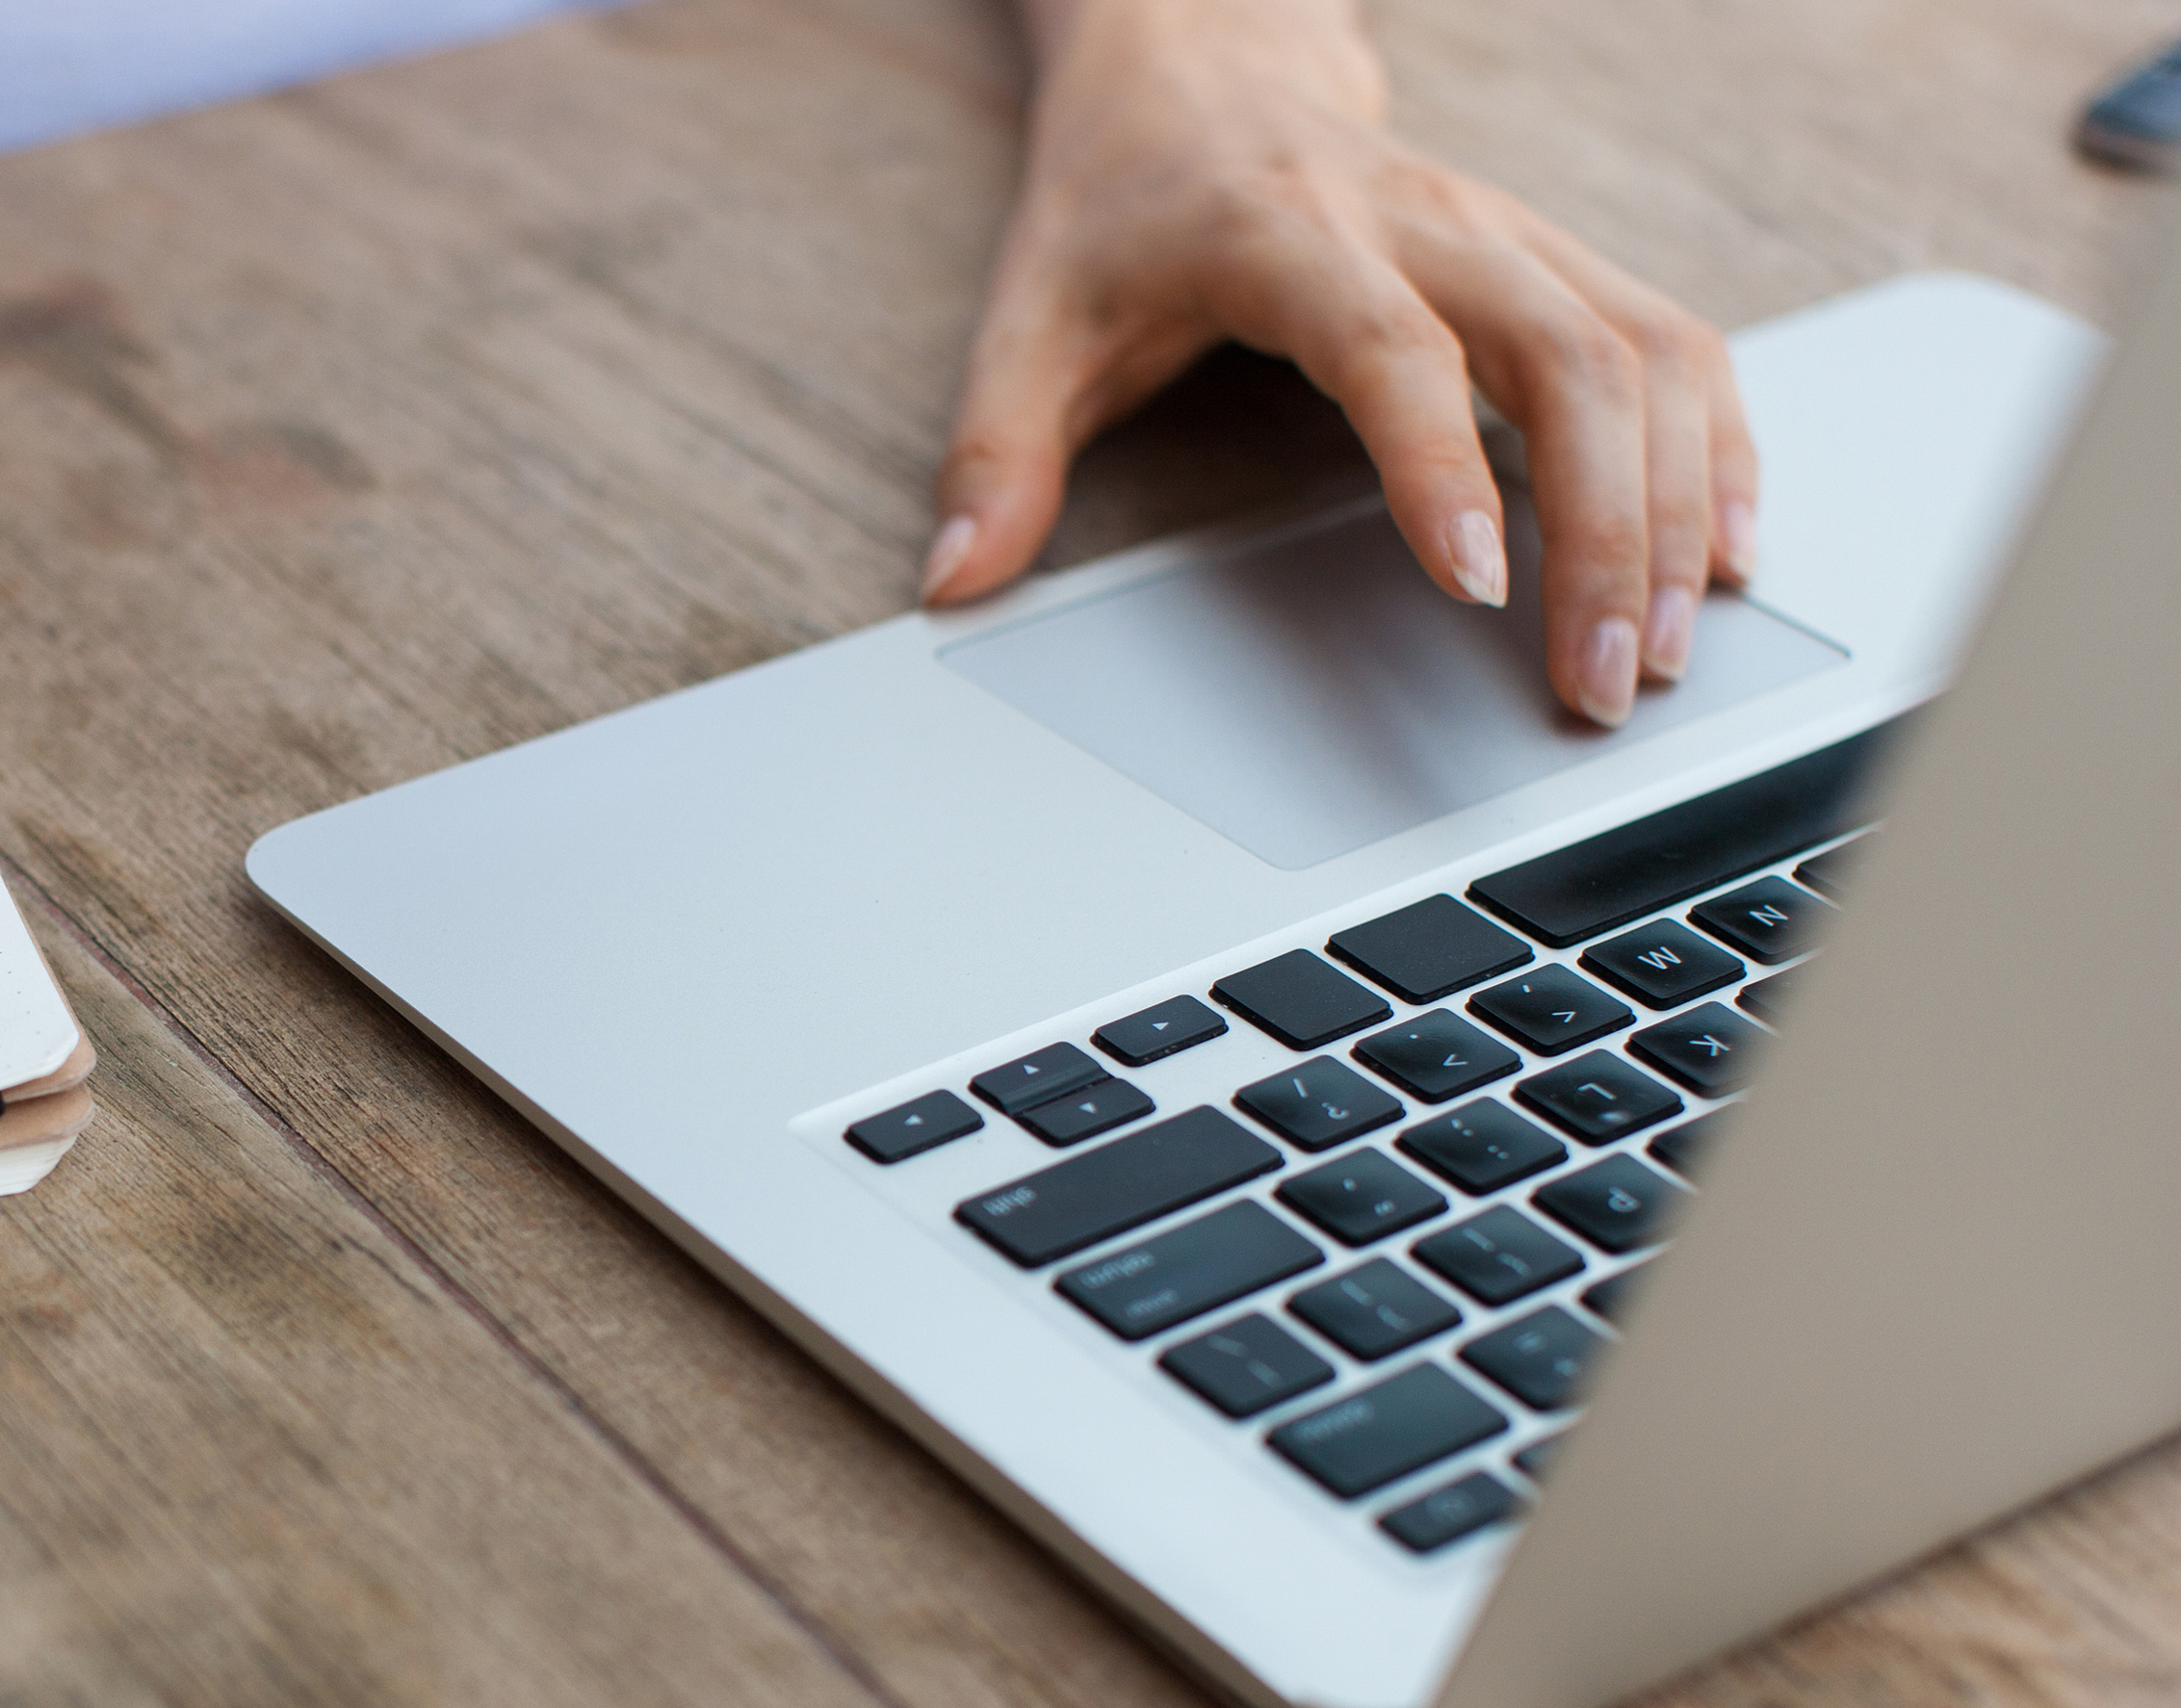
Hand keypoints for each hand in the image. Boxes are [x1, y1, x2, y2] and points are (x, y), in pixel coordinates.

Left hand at [928, 0, 1753, 726]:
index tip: (1478, 582)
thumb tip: (951, 581)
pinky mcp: (1558, 254)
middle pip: (1564, 354)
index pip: (1390, 347)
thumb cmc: (1119, 203)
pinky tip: (1723, 548)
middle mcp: (1426, 220)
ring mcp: (1509, 231)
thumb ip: (995, 452)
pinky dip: (1715, 447)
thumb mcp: (1028, 317)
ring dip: (1674, 504)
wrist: (1200, 61)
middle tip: (1598, 677)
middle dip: (1602, 525)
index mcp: (1286, 233)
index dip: (1439, 460)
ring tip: (1666, 644)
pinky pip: (1676, 341)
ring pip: (1643, 351)